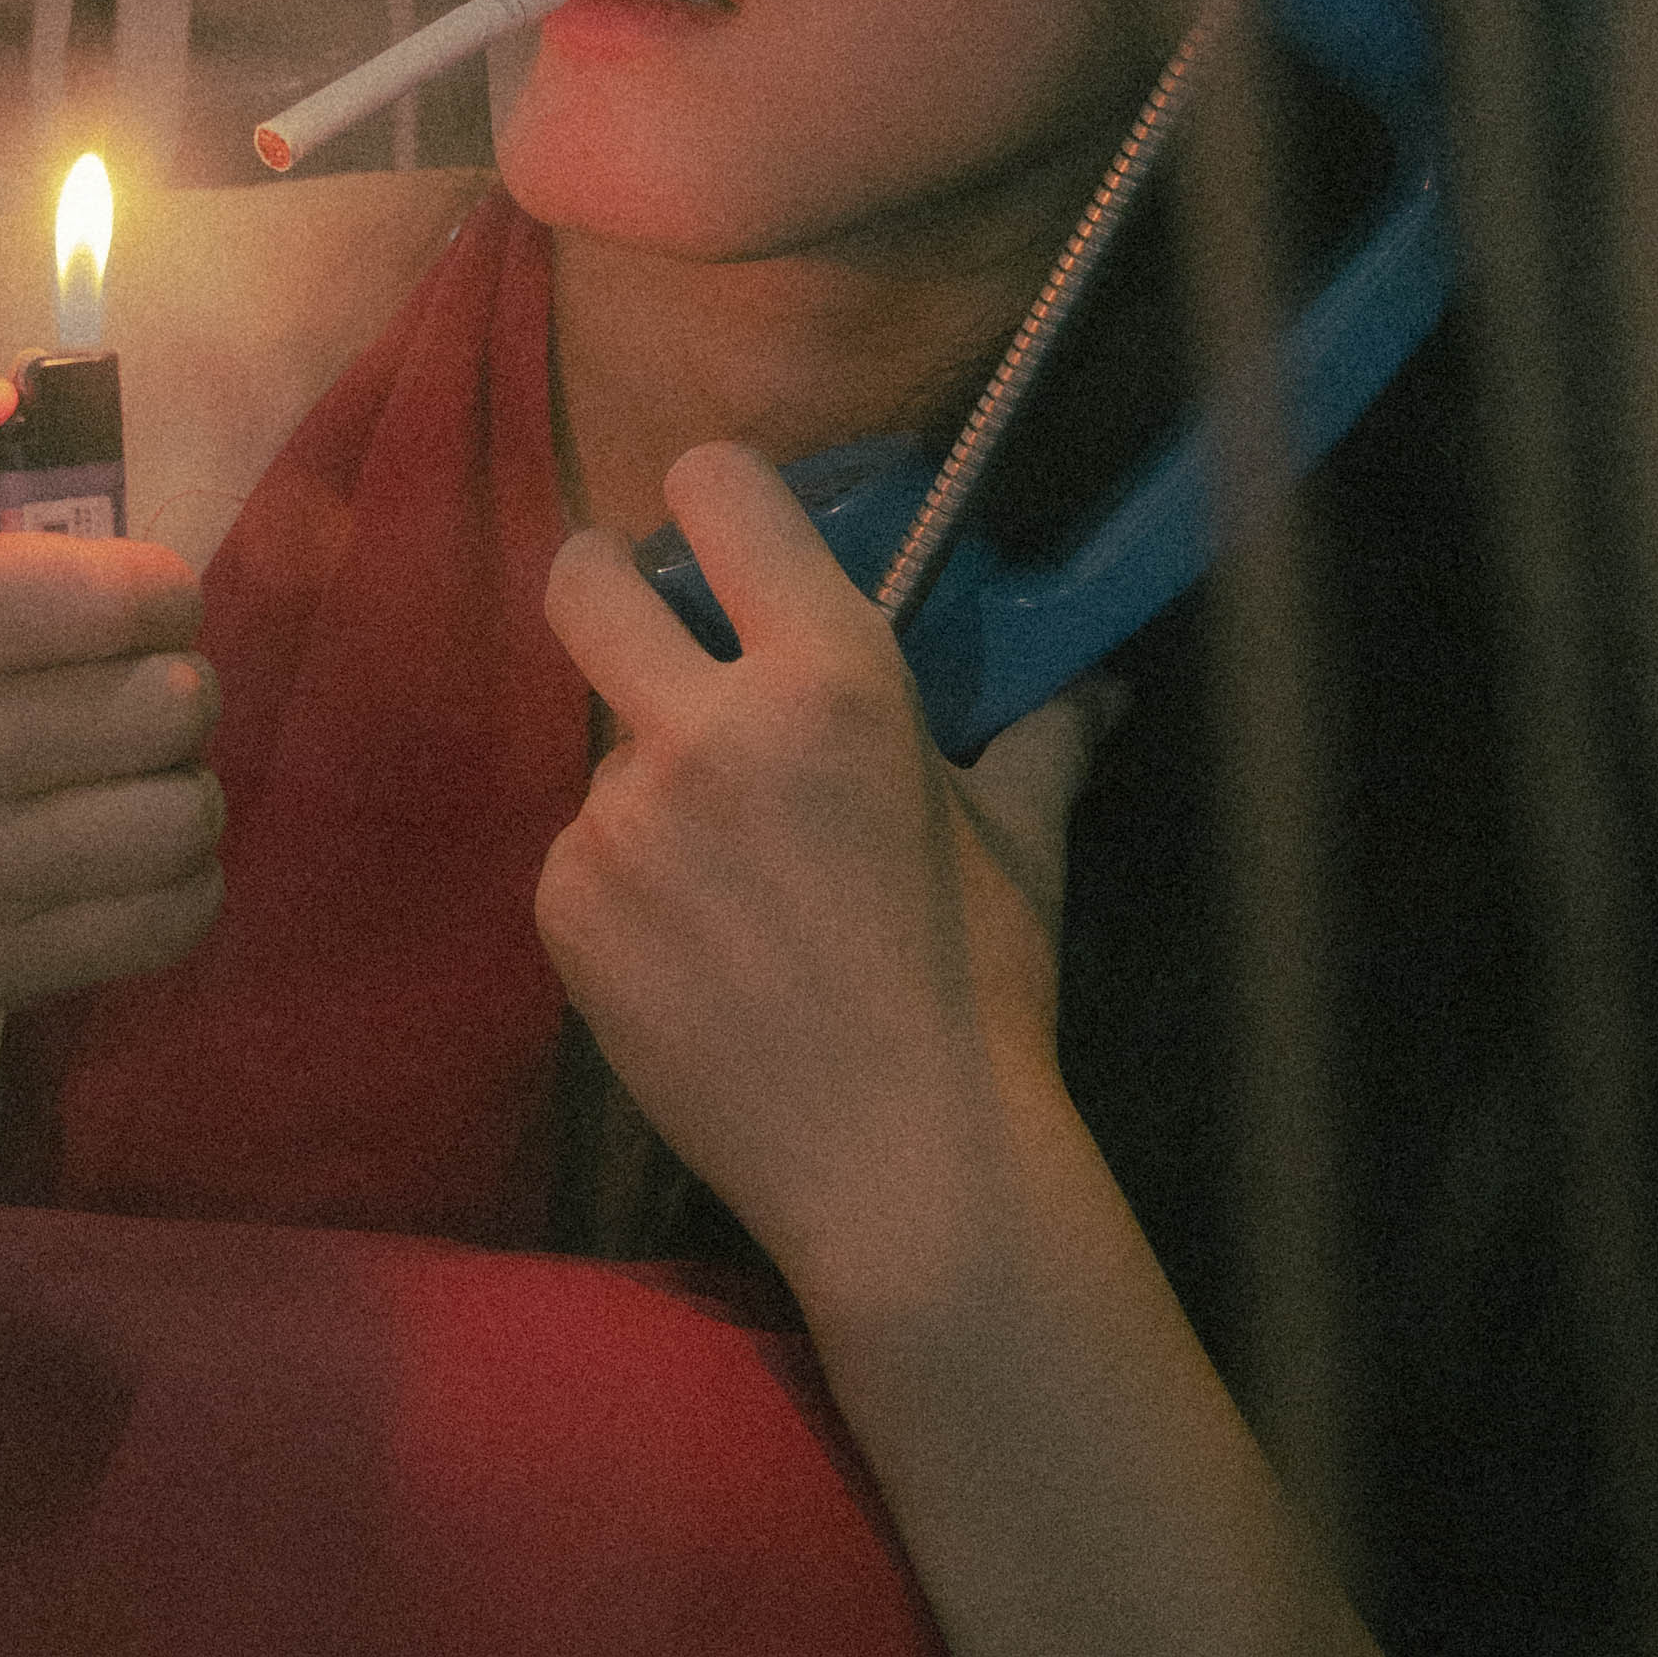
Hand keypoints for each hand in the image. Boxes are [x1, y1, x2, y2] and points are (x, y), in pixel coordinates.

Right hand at [0, 349, 222, 1051]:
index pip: (113, 596)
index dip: (154, 589)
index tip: (125, 598)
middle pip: (167, 703)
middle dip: (164, 683)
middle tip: (115, 690)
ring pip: (181, 815)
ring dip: (172, 787)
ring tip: (116, 773)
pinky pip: (168, 920)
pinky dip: (175, 884)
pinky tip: (115, 854)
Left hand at [538, 446, 1096, 1331]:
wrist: (899, 1167)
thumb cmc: (980, 991)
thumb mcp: (1020, 843)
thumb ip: (1038, 735)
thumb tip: (1093, 683)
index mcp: (832, 678)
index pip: (715, 489)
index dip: (712, 498)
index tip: (720, 534)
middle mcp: (704, 730)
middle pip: (578, 576)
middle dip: (608, 587)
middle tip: (650, 636)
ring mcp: (618, 824)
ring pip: (599, 743)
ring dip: (649, 781)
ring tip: (732, 880)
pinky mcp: (564, 910)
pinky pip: (578, 851)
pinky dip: (625, 883)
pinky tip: (699, 949)